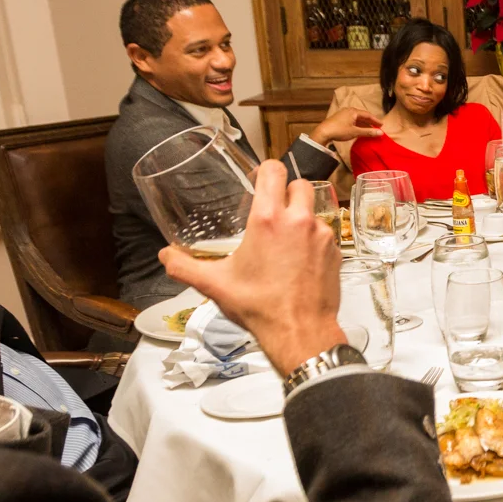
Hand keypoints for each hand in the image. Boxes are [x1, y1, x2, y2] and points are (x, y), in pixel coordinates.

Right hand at [164, 160, 346, 373]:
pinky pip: (325, 233)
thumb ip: (184, 267)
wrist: (300, 332)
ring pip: (313, 210)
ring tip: (284, 239)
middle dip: (285, 191)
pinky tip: (299, 259)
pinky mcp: (336, 251)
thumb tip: (166, 256)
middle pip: (298, 183)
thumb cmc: (261, 307)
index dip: (265, 169)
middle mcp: (299, 220)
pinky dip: (313, 240)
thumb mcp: (215, 285)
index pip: (273, 170)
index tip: (258, 179)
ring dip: (300, 217)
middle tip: (272, 209)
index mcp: (268, 219)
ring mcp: (322, 235)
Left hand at [310, 106, 384, 147]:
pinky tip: (359, 130)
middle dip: (370, 122)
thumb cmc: (339, 130)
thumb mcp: (355, 132)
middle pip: (362, 116)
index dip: (375, 120)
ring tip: (370, 130)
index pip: (368, 115)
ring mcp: (343, 114)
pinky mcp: (339, 119)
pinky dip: (358, 125)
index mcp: (353, 111)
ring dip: (364, 124)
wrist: (323, 132)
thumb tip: (380, 133)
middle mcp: (349, 111)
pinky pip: (352, 120)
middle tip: (377, 127)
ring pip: (357, 118)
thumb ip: (368, 132)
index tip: (382, 125)